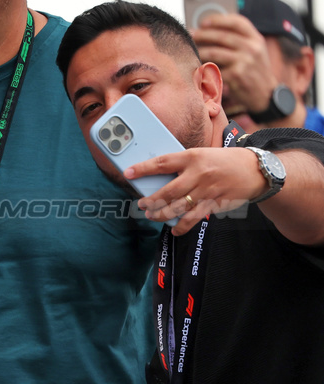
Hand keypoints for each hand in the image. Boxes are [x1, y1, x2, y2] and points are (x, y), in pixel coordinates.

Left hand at [126, 147, 264, 234]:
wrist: (255, 169)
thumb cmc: (224, 161)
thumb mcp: (202, 154)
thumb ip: (183, 164)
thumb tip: (159, 177)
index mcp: (193, 157)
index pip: (163, 163)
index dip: (143, 169)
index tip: (128, 173)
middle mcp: (199, 174)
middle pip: (168, 191)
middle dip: (151, 200)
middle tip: (141, 204)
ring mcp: (208, 190)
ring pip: (178, 207)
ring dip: (162, 214)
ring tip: (152, 215)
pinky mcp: (215, 203)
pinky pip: (194, 218)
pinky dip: (181, 226)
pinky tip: (174, 229)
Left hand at [193, 13, 277, 116]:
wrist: (265, 94)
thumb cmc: (254, 70)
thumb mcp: (255, 51)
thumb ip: (240, 39)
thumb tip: (211, 27)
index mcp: (256, 39)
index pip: (237, 22)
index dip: (219, 19)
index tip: (204, 21)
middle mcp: (252, 48)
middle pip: (222, 36)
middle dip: (203, 34)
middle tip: (191, 34)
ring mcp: (244, 62)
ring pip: (213, 52)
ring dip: (199, 50)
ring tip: (192, 49)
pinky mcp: (235, 76)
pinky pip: (213, 69)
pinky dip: (203, 67)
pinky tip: (197, 66)